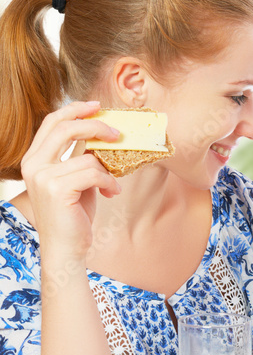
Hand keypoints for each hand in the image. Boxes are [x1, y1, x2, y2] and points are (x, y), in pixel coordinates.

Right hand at [20, 101, 120, 261]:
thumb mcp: (76, 180)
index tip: (97, 106)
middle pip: (66, 128)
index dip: (75, 110)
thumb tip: (102, 136)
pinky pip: (94, 174)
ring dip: (108, 171)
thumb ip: (80, 158)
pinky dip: (109, 183)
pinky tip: (112, 193)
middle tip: (117, 133)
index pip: (52, 122)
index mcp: (34, 159)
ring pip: (87, 157)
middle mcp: (33, 165)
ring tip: (112, 184)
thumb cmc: (74, 215)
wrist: (66, 248)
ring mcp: (43, 177)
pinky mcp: (57, 190)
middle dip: (96, 126)